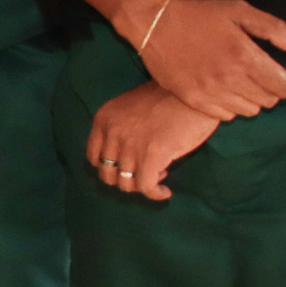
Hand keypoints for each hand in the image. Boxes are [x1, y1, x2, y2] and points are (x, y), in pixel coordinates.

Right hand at [77, 0, 285, 119]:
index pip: (283, 86)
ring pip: (248, 111)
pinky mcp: (192, 99)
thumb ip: (275, 30)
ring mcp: (209, 92)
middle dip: (270, 89)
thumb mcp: (239, 11)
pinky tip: (222, 89)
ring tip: (239, 82)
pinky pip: (225, 116)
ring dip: (250, 99)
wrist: (152, 22)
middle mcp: (229, 78)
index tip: (279, 72)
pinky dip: (230, 106)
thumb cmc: (199, 14)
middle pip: (268, 101)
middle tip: (257, 75)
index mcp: (244, 56)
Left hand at [86, 82, 219, 201]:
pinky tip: (164, 192)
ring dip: (142, 185)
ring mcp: (130, 145)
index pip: (93, 157)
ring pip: (126, 184)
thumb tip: (122, 157)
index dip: (110, 168)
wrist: (191, 91)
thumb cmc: (167, 98)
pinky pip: (146, 187)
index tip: (128, 167)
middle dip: (125, 179)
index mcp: (104, 119)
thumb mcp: (130, 108)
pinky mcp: (152, 155)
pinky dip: (155, 194)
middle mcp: (112, 133)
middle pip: (108, 174)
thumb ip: (120, 128)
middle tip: (145, 173)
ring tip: (159, 174)